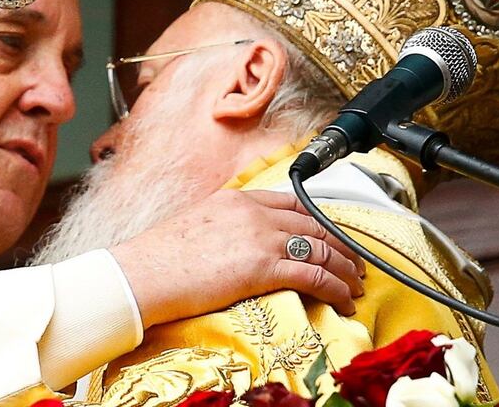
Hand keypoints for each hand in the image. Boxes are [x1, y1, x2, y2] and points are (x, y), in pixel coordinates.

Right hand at [109, 188, 365, 328]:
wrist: (142, 274)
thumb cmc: (158, 258)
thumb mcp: (195, 226)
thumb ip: (223, 227)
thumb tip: (234, 244)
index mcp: (237, 199)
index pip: (293, 202)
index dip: (320, 219)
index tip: (332, 236)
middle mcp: (253, 213)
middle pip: (315, 223)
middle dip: (342, 245)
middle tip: (355, 262)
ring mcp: (260, 238)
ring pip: (322, 248)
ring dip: (346, 269)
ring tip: (355, 285)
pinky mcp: (262, 267)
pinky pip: (315, 275)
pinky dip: (335, 288)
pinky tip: (343, 300)